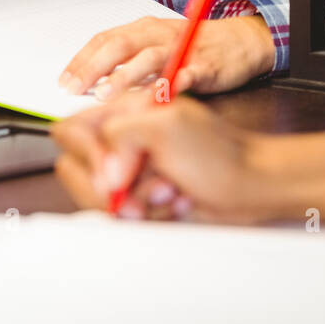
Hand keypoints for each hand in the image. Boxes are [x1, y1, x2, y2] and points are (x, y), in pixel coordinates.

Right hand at [51, 91, 274, 224]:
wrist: (252, 183)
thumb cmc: (222, 153)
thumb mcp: (168, 128)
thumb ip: (121, 136)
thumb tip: (103, 170)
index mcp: (126, 111)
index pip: (72, 129)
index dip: (86, 155)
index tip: (113, 173)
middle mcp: (126, 137)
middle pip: (81, 168)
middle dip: (112, 187)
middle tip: (139, 191)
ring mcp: (135, 167)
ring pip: (103, 196)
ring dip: (136, 201)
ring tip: (168, 190)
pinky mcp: (144, 193)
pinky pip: (125, 212)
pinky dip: (150, 212)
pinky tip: (175, 200)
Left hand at [58, 13, 274, 100]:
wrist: (239, 42)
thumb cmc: (193, 47)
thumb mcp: (156, 47)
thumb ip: (128, 61)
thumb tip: (91, 83)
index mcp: (143, 29)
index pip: (104, 40)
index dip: (81, 60)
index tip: (63, 82)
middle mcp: (159, 35)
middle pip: (120, 45)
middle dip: (94, 68)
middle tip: (75, 89)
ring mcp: (183, 48)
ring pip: (149, 58)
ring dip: (126, 76)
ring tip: (107, 95)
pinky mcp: (206, 65)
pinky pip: (188, 73)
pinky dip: (173, 83)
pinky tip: (160, 95)